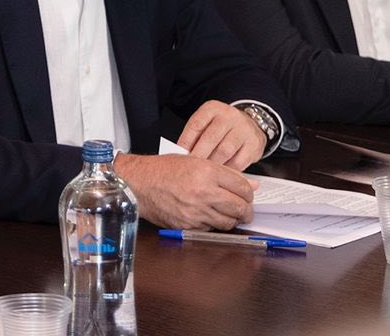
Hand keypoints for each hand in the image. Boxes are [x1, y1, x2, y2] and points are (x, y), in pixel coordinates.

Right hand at [112, 153, 256, 229]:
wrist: (138, 183)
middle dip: (246, 211)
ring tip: (228, 214)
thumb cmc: (162, 170)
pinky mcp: (188, 225)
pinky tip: (209, 216)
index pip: (243, 187)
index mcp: (207, 172)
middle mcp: (203, 192)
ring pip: (228, 222)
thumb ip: (225, 173)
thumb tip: (251, 185)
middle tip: (245, 210)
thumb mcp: (195, 161)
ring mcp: (196, 211)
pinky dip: (214, 224)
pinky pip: (211, 228)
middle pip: (239, 207)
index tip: (247, 195)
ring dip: (232, 219)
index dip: (249, 193)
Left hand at [177, 102, 266, 170]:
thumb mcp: (207, 123)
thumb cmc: (222, 127)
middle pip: (211, 138)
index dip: (186, 140)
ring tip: (204, 172)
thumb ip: (195, 135)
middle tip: (191, 168)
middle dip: (199, 155)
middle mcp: (229, 116)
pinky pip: (238, 162)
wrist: (250, 124)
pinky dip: (227, 170)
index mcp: (213, 108)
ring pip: (225, 151)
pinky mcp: (254, 144)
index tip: (180, 154)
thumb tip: (181, 153)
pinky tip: (221, 173)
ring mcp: (244, 129)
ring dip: (213, 164)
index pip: (197, 124)